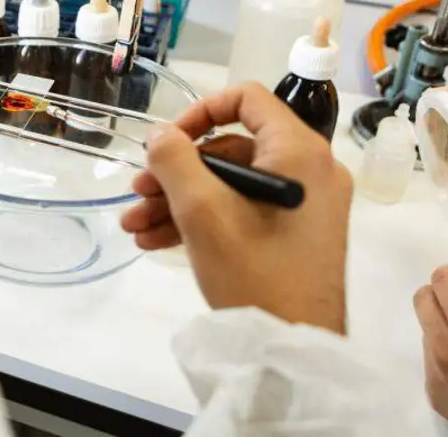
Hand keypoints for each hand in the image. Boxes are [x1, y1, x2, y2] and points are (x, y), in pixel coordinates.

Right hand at [120, 83, 353, 333]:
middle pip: (231, 147)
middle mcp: (310, 171)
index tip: (167, 141)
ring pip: (231, 183)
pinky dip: (203, 220)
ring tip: (136, 226)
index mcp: (299, 152)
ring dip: (179, 199)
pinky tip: (156, 241)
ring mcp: (305, 205)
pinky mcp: (296, 233)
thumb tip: (160, 133)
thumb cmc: (254, 272)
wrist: (292, 348)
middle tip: (139, 193)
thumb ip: (174, 160)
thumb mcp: (202, 212)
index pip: (248, 99)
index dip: (200, 110)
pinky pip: (244, 209)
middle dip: (176, 171)